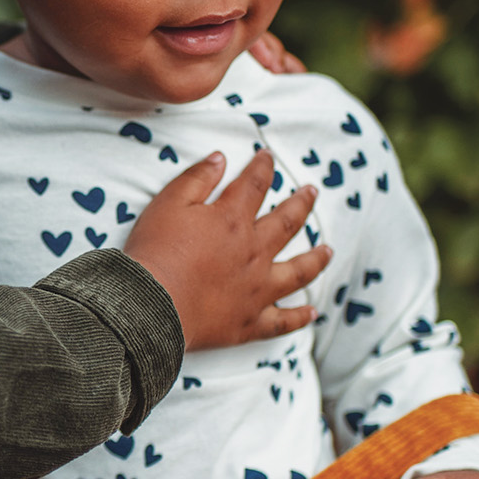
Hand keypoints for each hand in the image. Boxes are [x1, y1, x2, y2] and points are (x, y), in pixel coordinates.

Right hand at [124, 145, 327, 355]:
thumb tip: (220, 158)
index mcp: (232, 220)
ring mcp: (256, 289)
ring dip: (315, 259)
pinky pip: (282, 321)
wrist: (150, 307)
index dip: (263, 167)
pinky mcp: (249, 322)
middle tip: (312, 193)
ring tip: (328, 251)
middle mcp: (253, 252)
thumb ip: (196, 179)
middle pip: (286, 223)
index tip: (268, 156)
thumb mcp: (168, 204)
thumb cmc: (155, 254)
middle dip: (301, 204)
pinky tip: (312, 312)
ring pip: (297, 271)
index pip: (254, 184)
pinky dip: (299, 317)